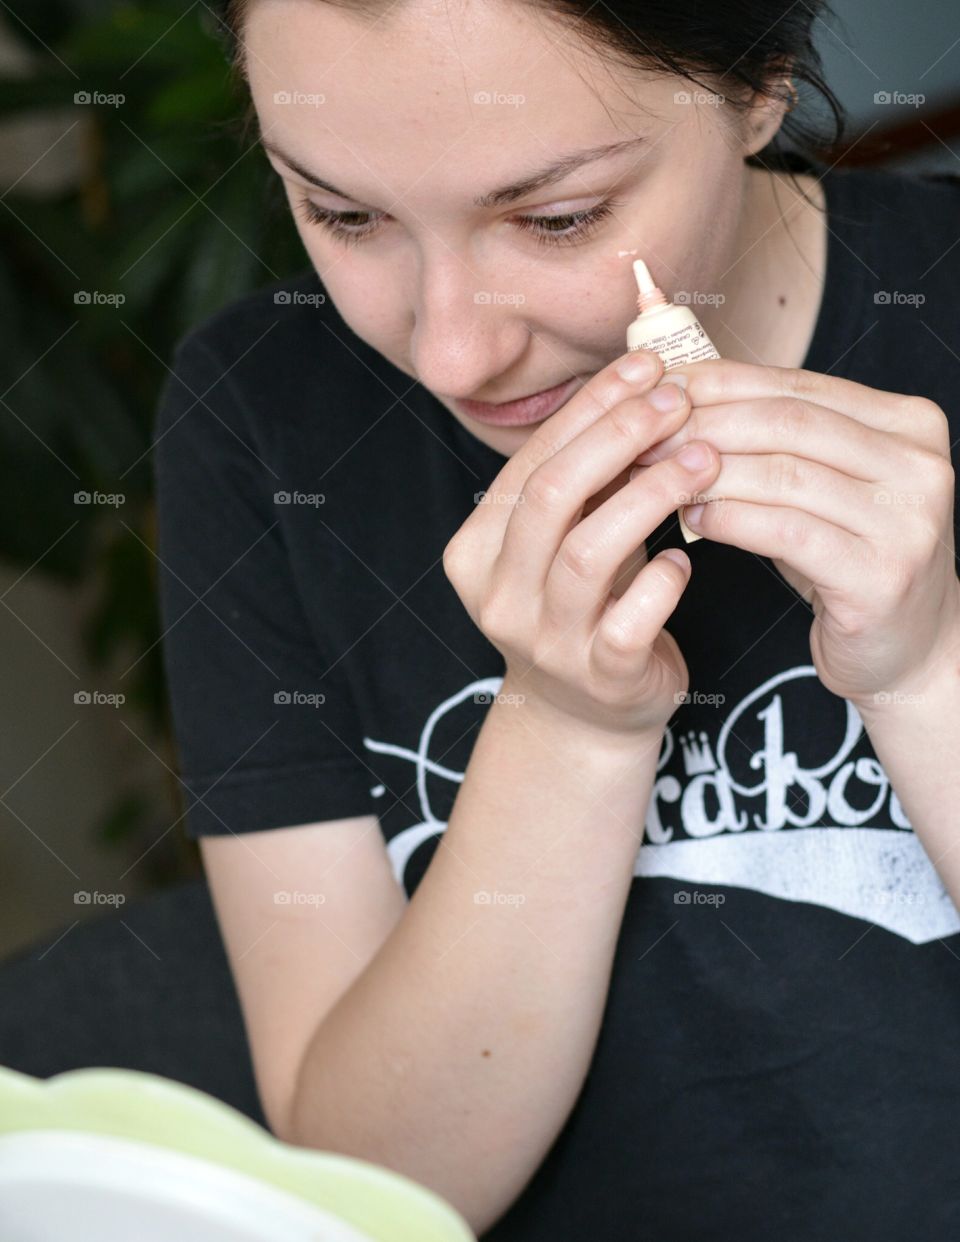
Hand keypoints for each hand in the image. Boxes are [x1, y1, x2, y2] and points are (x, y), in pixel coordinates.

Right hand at [443, 350, 720, 740]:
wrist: (583, 715)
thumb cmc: (582, 605)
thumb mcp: (566, 538)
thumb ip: (586, 476)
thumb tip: (643, 380)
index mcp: (476, 549)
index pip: (531, 461)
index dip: (591, 408)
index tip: (647, 367)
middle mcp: (497, 594)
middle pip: (549, 495)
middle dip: (618, 436)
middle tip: (678, 402)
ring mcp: (543, 640)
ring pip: (588, 552)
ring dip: (651, 496)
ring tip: (703, 462)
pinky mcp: (597, 676)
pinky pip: (630, 619)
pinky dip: (663, 580)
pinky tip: (684, 555)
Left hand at [634, 358, 959, 711]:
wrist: (906, 646)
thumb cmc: (848, 556)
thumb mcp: (822, 483)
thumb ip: (776, 438)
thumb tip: (682, 392)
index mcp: (910, 424)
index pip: (799, 385)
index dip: (722, 383)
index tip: (661, 389)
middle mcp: (919, 465)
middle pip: (788, 424)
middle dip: (705, 424)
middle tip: (644, 435)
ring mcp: (907, 521)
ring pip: (783, 475)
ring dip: (707, 472)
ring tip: (655, 476)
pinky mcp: (882, 576)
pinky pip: (786, 533)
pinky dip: (731, 520)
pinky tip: (693, 519)